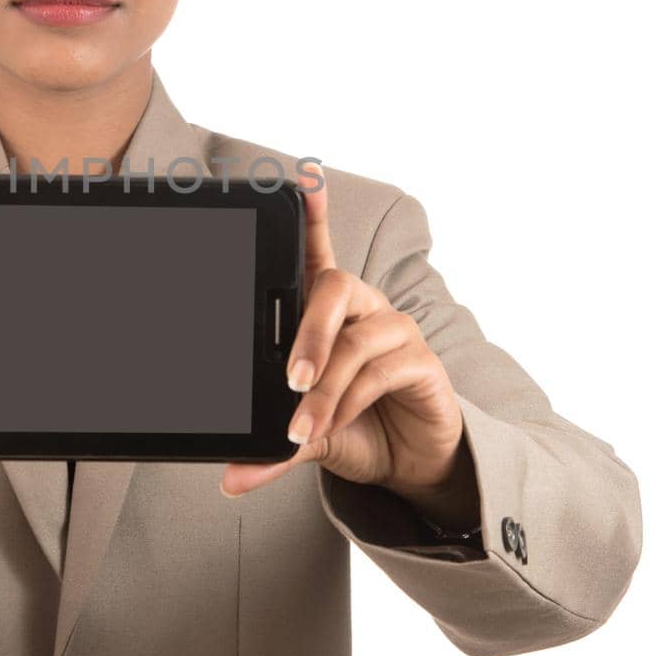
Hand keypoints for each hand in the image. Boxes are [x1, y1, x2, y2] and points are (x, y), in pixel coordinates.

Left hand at [219, 171, 474, 524]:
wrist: (409, 464)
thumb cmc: (354, 429)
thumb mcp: (306, 438)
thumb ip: (272, 450)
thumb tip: (232, 478)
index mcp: (328, 312)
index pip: (316, 249)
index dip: (312, 211)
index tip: (302, 176)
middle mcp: (363, 309)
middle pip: (334, 287)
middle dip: (307, 332)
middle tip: (288, 379)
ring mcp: (395, 331)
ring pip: (357, 340)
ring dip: (326, 389)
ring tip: (302, 427)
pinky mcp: (422, 363)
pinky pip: (383, 372)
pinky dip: (352, 403)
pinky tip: (337, 426)